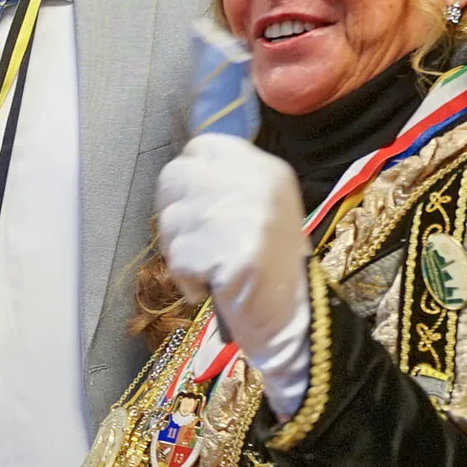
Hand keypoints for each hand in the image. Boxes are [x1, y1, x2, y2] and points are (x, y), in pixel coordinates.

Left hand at [157, 135, 312, 417]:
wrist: (295, 319)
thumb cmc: (269, 266)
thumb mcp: (258, 208)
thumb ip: (225, 184)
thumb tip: (179, 177)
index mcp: (266, 168)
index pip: (200, 147)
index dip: (187, 180)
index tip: (194, 207)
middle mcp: (258, 182)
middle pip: (176, 177)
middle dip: (174, 214)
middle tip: (195, 244)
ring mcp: (247, 215)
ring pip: (171, 219)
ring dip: (179, 251)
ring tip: (209, 269)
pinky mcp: (235, 252)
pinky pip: (179, 257)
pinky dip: (186, 279)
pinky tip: (211, 286)